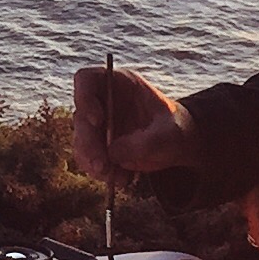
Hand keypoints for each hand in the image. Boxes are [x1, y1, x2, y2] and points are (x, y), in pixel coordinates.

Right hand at [72, 63, 198, 179]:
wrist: (177, 145)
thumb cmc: (176, 129)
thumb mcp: (169, 134)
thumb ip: (146, 142)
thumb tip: (113, 153)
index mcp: (119, 84)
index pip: (87, 80)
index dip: (85, 98)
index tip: (98, 120)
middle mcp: (102, 102)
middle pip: (80, 117)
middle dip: (89, 143)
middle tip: (102, 165)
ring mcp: (97, 125)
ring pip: (80, 141)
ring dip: (93, 162)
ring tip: (117, 177)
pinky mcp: (97, 145)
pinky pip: (87, 159)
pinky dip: (101, 172)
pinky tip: (121, 178)